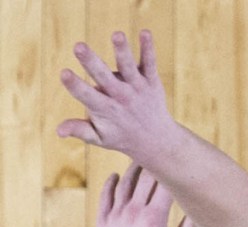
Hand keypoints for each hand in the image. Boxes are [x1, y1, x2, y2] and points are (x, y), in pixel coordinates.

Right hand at [58, 31, 172, 162]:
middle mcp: (120, 96)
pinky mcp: (151, 80)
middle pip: (103, 77)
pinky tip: (145, 33)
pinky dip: (148, 49)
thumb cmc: (121, 136)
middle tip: (79, 47)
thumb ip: (80, 130)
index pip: (87, 96)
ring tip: (117, 35)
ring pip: (128, 67)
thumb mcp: (100, 137)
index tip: (64, 74)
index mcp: (105, 109)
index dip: (75, 85)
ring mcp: (136, 87)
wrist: (156, 140)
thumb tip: (58, 131)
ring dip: (122, 51)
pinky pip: (149, 63)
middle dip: (91, 62)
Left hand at [96, 163, 194, 226]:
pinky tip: (117, 177)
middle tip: (159, 150)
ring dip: (133, 168)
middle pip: (145, 176)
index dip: (172, 169)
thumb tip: (196, 211)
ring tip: (140, 160)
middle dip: (154, 162)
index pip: (166, 183)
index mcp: (155, 218)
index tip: (178, 160)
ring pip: (125, 182)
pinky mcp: (103, 221)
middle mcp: (134, 211)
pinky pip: (106, 195)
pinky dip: (112, 183)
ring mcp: (116, 214)